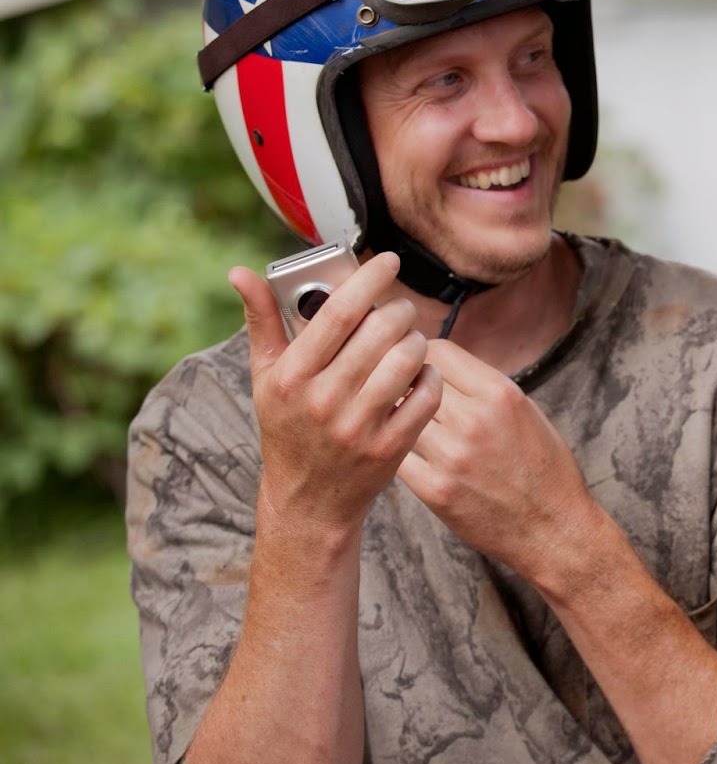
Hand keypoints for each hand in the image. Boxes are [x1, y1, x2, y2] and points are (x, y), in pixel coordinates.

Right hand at [230, 253, 441, 536]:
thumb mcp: (265, 378)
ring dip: (418, 341)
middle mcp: (323, 400)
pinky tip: (421, 374)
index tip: (389, 261)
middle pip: (381, 331)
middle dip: (400, 311)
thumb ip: (261, 321)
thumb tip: (239, 272)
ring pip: (408, 359)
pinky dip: (431, 377)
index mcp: (291, 377)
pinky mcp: (389, 449)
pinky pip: (427, 395)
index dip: (370, 279)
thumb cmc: (288, 427)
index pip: (340, 312)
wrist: (308, 502)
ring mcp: (358, 427)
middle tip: (401, 311)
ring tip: (410, 342)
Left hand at [397, 338, 598, 579]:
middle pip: (413, 380)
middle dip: (408, 386)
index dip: (425, 357)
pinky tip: (416, 460)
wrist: (553, 528)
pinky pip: (399, 457)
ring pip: (400, 417)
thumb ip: (484, 387)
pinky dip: (402, 455)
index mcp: (500, 393)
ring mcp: (452, 456)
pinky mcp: (436, 491)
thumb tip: (443, 367)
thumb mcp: (526, 412)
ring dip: (401, 421)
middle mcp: (474, 420)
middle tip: (408, 398)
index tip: (422, 369)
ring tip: (411, 430)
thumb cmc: (544, 468)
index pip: (438, 350)